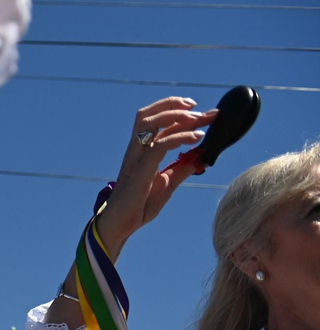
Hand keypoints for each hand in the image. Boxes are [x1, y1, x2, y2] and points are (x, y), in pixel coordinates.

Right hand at [94, 98, 216, 257]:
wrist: (122, 224)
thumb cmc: (139, 206)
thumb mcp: (167, 185)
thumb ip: (181, 169)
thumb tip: (200, 158)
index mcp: (141, 152)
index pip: (160, 125)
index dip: (183, 115)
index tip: (207, 114)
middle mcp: (136, 150)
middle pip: (148, 114)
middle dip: (174, 104)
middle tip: (199, 108)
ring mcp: (136, 158)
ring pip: (149, 122)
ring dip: (175, 114)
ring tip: (198, 118)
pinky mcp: (141, 169)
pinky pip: (160, 144)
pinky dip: (180, 136)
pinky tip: (197, 138)